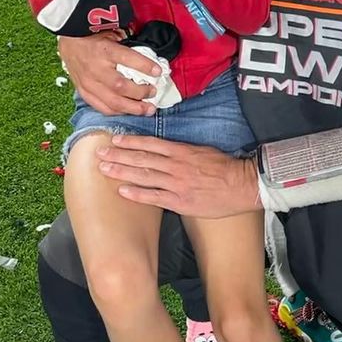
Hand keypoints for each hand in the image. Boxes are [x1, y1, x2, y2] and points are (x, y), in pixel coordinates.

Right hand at [59, 32, 160, 116]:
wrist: (70, 41)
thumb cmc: (94, 37)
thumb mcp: (111, 34)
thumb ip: (127, 47)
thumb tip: (147, 62)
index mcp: (105, 50)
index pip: (128, 58)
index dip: (145, 66)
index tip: (158, 71)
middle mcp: (96, 68)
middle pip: (121, 87)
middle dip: (141, 93)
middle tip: (154, 92)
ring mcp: (88, 83)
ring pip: (112, 102)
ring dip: (133, 108)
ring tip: (147, 109)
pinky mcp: (84, 92)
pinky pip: (101, 107)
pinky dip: (118, 111)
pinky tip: (129, 111)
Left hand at [97, 136, 260, 215]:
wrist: (242, 185)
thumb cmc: (225, 168)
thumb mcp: (203, 151)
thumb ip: (183, 152)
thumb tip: (165, 151)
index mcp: (182, 151)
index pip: (151, 144)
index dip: (131, 142)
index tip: (115, 140)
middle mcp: (176, 165)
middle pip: (142, 159)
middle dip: (119, 156)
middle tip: (99, 153)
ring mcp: (177, 184)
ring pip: (144, 176)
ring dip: (122, 172)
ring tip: (104, 169)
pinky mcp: (180, 201)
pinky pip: (154, 197)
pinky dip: (137, 193)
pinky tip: (122, 191)